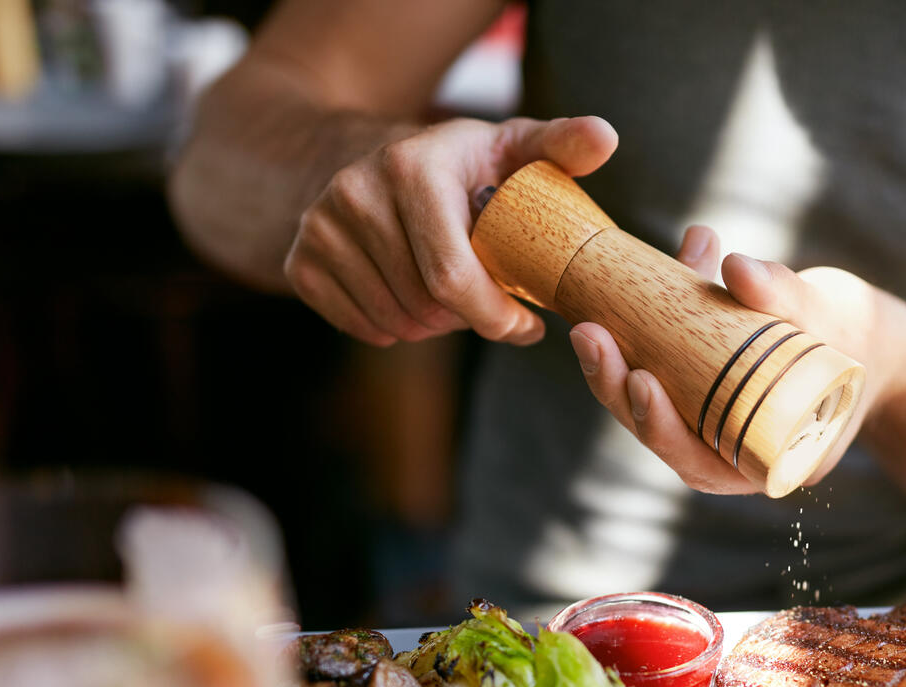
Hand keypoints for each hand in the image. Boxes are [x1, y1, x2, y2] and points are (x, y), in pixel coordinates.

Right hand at [284, 116, 616, 346]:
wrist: (358, 155)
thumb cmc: (458, 165)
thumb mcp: (510, 146)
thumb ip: (560, 146)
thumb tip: (605, 138)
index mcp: (414, 167)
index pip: (452, 278)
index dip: (496, 316)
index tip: (527, 325)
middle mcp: (356, 192)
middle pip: (427, 307)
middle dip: (469, 318)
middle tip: (487, 301)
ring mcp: (320, 226)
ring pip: (396, 323)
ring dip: (434, 326)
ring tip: (450, 294)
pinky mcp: (300, 259)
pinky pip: (361, 327)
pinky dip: (393, 328)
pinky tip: (410, 296)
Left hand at [568, 227, 905, 493]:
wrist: (874, 340)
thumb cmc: (863, 338)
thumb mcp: (834, 318)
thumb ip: (786, 295)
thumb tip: (733, 266)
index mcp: (767, 462)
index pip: (699, 462)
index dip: (662, 428)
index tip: (641, 379)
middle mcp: (730, 452)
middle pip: (659, 435)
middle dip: (616, 388)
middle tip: (590, 335)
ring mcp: (711, 422)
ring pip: (649, 408)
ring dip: (611, 368)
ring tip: (586, 322)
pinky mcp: (699, 389)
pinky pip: (658, 375)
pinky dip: (635, 341)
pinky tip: (606, 304)